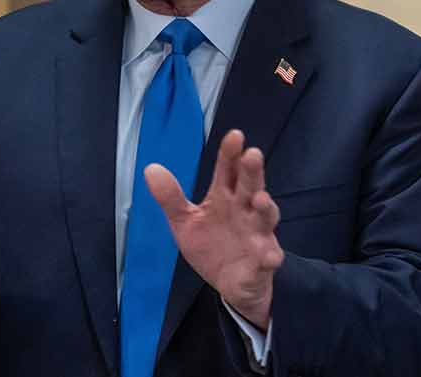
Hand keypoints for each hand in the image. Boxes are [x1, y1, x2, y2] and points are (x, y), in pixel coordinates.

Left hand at [145, 129, 283, 329]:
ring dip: (266, 208)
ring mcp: (257, 236)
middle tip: (252, 154)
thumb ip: (170, 198)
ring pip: (265, 218)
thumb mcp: (185, 222)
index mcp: (225, 198)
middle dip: (252, 172)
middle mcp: (245, 211)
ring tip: (260, 199)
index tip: (234, 136)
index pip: (228, 171)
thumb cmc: (212, 246)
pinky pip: (269, 258)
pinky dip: (270, 257)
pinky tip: (269, 257)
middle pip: (250, 187)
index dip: (230, 154)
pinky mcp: (262, 263)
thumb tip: (150, 168)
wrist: (230, 285)